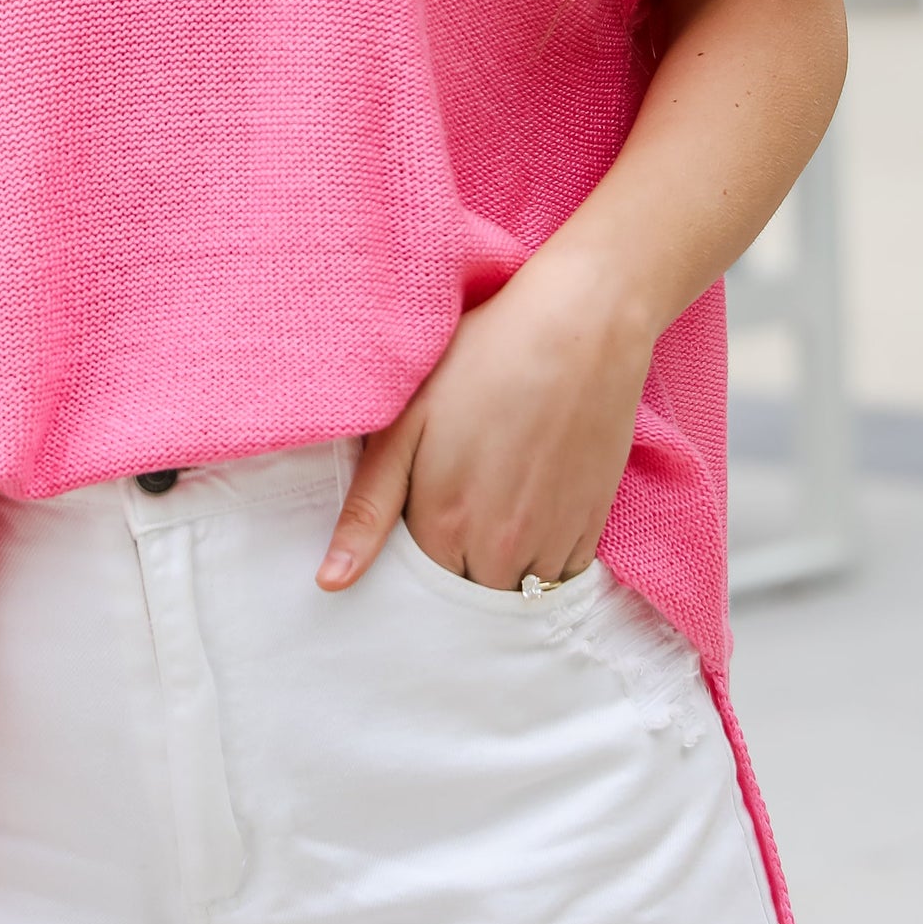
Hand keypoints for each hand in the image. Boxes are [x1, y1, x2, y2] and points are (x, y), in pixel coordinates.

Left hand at [317, 245, 655, 591]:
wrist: (580, 327)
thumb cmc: (483, 360)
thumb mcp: (406, 422)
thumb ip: (368, 508)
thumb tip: (331, 583)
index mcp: (443, 526)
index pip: (414, 590)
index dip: (407, 565)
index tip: (412, 526)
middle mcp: (499, 550)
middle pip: (464, 596)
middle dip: (451, 572)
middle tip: (452, 510)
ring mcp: (550, 541)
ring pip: (514, 595)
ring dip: (497, 573)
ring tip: (490, 508)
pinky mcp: (591, 525)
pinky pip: (560, 578)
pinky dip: (540, 562)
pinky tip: (529, 510)